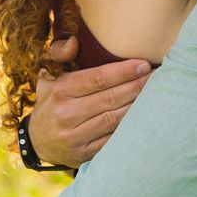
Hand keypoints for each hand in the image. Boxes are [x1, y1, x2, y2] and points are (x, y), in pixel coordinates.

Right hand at [28, 37, 151, 168]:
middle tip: (159, 76)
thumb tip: (75, 41)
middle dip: (137, 86)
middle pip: (110, 98)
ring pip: (113, 120)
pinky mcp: (83, 154)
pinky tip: (144, 118)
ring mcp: (74, 136)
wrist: (37, 142)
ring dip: (137, 107)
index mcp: (60, 91)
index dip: (123, 72)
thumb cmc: (50, 102)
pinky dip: (129, 129)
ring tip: (157, 94)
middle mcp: (66, 114)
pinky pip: (111, 140)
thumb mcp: (47, 76)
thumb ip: (59, 53)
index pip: (97, 79)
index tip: (144, 64)